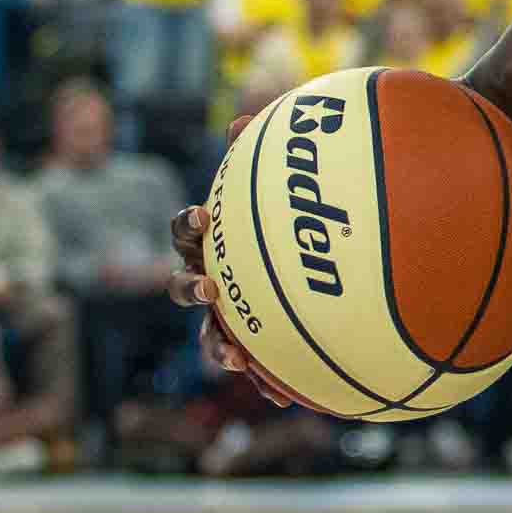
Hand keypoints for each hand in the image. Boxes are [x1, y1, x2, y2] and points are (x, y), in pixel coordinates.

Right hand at [167, 117, 287, 408]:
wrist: (327, 267)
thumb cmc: (298, 221)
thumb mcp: (286, 194)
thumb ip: (263, 159)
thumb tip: (242, 117)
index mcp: (218, 242)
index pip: (187, 231)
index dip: (188, 225)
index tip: (205, 217)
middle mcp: (215, 279)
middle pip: (184, 288)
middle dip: (190, 290)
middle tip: (211, 287)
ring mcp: (232, 316)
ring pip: (211, 338)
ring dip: (218, 348)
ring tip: (237, 356)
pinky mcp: (259, 347)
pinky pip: (258, 368)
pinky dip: (266, 381)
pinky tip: (283, 395)